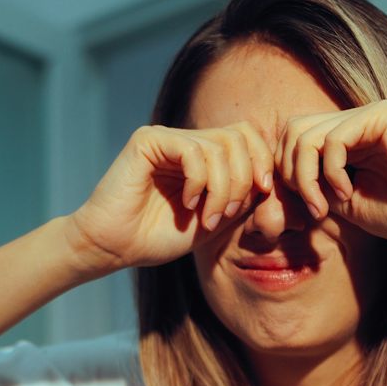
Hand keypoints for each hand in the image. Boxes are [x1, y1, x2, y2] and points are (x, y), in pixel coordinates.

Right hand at [65, 123, 276, 275]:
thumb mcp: (214, 220)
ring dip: (222, 188)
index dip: (262, 162)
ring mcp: (167, 138)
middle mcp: (186, 141)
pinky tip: (188, 203)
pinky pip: (192, 150)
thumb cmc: (158, 238)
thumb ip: (243, 197)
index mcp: (202, 155)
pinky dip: (199, 180)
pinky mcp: (147, 141)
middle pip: (239, 137)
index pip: (247, 137)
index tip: (263, 194)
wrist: (114, 247)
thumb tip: (272, 178)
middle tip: (225, 215)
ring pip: (219, 145)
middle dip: (244, 179)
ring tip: (207, 217)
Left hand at [280, 101, 386, 244]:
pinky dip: (330, 172)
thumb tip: (277, 179)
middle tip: (312, 208)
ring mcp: (367, 115)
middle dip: (289, 174)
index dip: (287, 174)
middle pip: (291, 131)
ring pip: (304, 135)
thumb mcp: (344, 203)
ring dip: (305, 177)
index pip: (293, 141)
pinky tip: (346, 192)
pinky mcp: (380, 116)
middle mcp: (354, 121)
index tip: (306, 210)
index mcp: (346, 139)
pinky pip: (331, 140)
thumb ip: (314, 186)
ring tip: (324, 206)